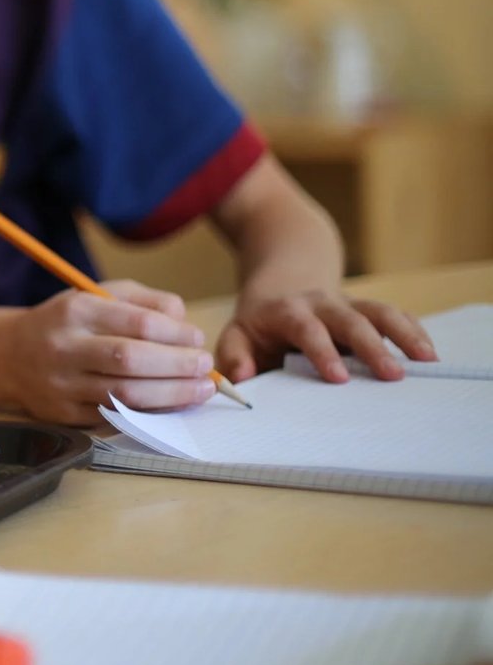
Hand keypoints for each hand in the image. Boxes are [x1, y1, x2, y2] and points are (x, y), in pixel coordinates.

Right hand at [0, 280, 214, 424]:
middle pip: (131, 360)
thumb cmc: (68, 322)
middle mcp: (65, 347)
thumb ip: (145, 301)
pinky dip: (149, 413)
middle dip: (177, 366)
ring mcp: (62, 384)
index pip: (137, 323)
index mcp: (76, 310)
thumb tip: (185, 325)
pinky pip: (114, 416)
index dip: (176, 334)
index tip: (197, 339)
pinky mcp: (63, 414)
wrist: (10, 355)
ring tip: (200, 389)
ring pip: (124, 394)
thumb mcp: (98, 296)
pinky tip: (172, 405)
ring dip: (171, 394)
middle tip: (205, 367)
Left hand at [216, 291, 434, 383]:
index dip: (322, 351)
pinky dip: (414, 331)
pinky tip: (429, 355)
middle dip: (372, 347)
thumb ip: (235, 356)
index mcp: (287, 312)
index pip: (306, 328)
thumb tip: (242, 379)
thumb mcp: (236, 335)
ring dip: (404, 334)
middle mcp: (321, 305)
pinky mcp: (368, 312)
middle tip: (392, 376)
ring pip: (380, 312)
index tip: (338, 377)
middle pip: (350, 320)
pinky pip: (396, 316)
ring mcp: (349, 306)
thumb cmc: (259, 324)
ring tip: (426, 361)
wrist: (282, 286)